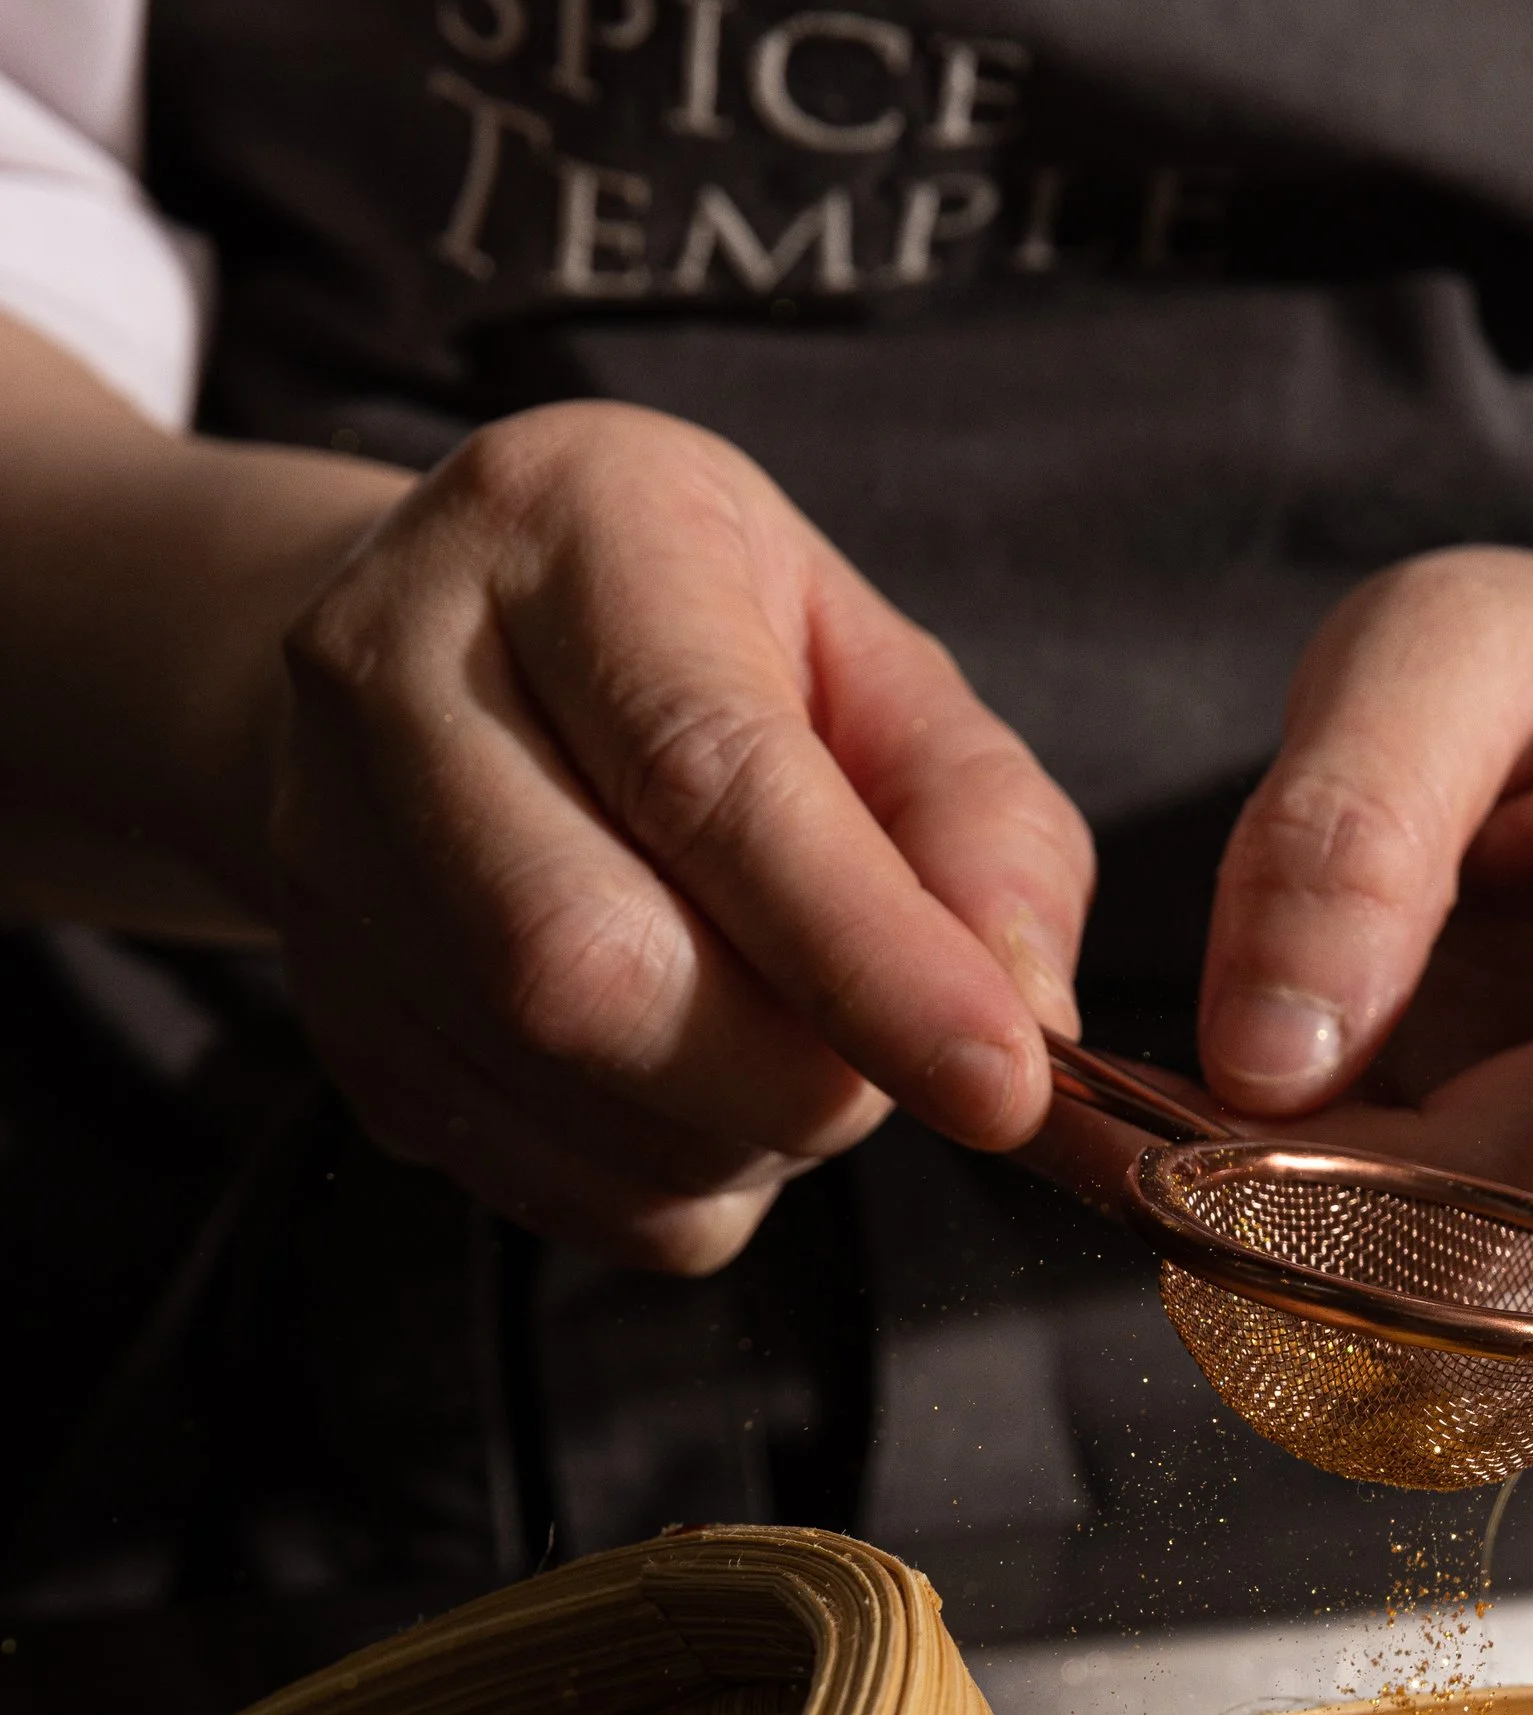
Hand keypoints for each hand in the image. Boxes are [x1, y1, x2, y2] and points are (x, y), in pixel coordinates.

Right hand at [263, 402, 1091, 1268]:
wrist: (445, 669)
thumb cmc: (702, 658)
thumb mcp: (872, 667)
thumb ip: (979, 823)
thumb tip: (1025, 1011)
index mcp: (563, 528)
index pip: (705, 774)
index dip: (866, 954)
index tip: (1002, 1082)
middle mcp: (390, 675)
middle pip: (587, 967)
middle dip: (796, 1074)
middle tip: (894, 1066)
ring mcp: (325, 858)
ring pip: (568, 1097)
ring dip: (747, 1135)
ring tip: (792, 1041)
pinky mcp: (333, 1017)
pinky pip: (548, 1187)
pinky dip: (677, 1182)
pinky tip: (697, 1085)